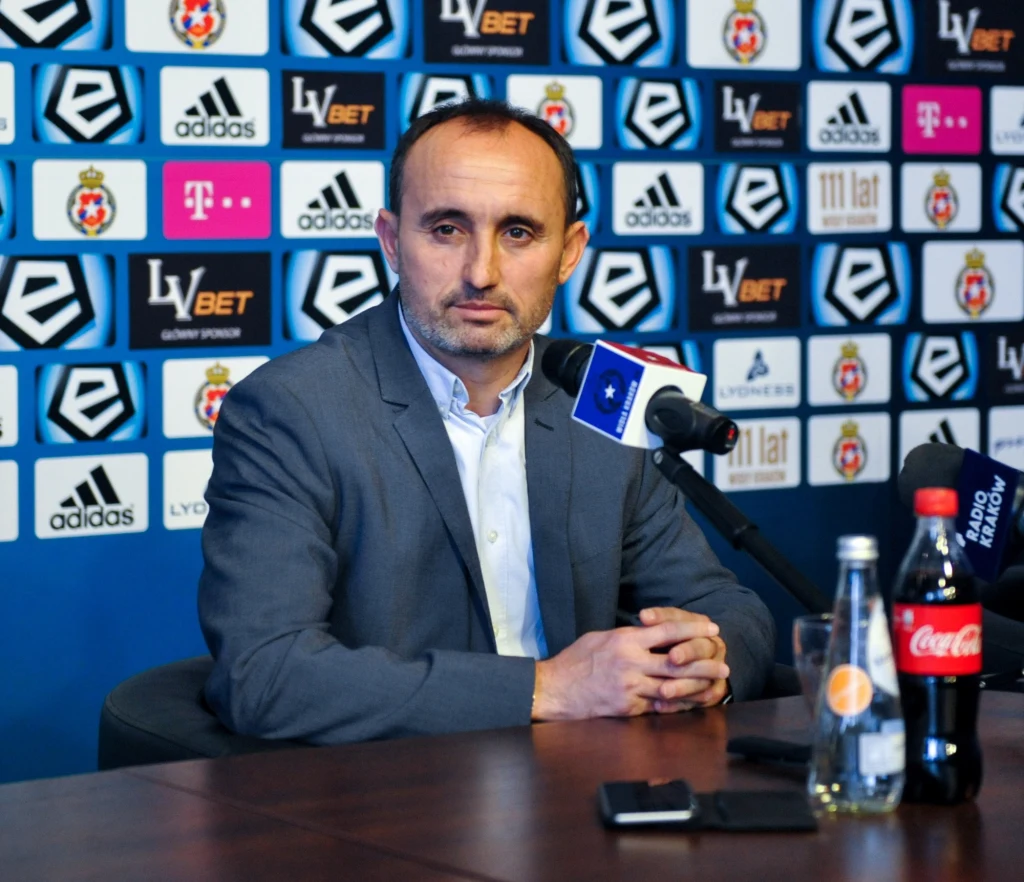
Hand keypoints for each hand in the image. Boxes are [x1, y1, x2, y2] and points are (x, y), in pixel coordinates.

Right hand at [531, 617, 728, 720]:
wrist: (555, 689)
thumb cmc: (576, 660)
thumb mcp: (601, 638)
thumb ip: (628, 637)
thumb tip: (649, 633)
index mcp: (625, 640)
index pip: (667, 631)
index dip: (692, 629)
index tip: (711, 627)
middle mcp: (631, 662)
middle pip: (677, 663)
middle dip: (704, 663)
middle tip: (724, 663)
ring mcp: (630, 687)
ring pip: (672, 687)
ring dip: (696, 686)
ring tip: (715, 685)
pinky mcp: (627, 707)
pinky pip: (658, 707)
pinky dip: (676, 705)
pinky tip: (691, 703)